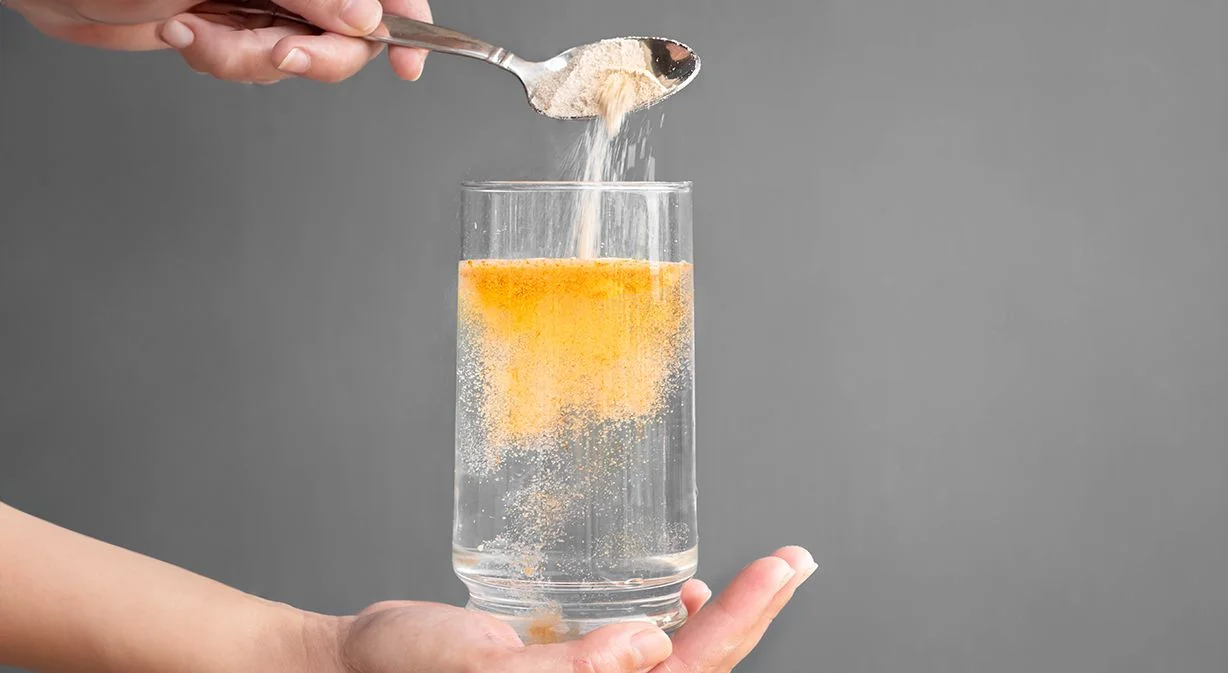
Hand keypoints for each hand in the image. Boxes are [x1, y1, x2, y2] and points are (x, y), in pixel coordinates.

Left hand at [6, 0, 431, 82]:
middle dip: (314, 53)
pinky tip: (188, 34)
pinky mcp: (226, 27)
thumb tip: (366, 19)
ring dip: (250, 59)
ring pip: (299, 55)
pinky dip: (223, 62)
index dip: (404, 19)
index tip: (410, 59)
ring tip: (202, 33)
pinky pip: (254, 67)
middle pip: (350, 29)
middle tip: (281, 54)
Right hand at [321, 546, 817, 672]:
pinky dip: (681, 628)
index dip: (741, 622)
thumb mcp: (481, 666)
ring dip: (729, 621)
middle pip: (701, 669)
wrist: (350, 665)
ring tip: (767, 575)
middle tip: (796, 559)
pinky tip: (681, 602)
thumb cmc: (404, 672)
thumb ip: (565, 668)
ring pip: (685, 665)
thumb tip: (646, 648)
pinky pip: (650, 662)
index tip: (781, 569)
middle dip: (754, 614)